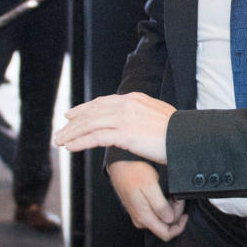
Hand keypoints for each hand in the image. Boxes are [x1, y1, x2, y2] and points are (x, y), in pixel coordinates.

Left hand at [54, 92, 174, 163]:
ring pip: (90, 124)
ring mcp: (124, 119)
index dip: (86, 108)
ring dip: (72, 133)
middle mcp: (126, 105)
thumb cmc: (176, 131)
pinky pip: (95, 137)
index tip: (73, 114)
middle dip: (74, 121)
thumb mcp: (157, 114)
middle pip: (93, 111)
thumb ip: (142, 113)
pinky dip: (80, 142)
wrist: (186, 138)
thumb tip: (136, 120)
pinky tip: (71, 147)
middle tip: (61, 129)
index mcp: (134, 99)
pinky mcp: (124, 134)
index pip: (103, 102)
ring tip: (60, 141)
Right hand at [108, 160, 186, 239]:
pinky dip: (164, 205)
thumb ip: (160, 205)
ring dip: (170, 208)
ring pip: (162, 219)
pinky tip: (165, 195)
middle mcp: (141, 220)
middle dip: (176, 212)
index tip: (186, 214)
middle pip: (166, 226)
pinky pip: (156, 213)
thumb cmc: (134, 173)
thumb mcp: (150, 186)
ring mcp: (140, 215)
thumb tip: (170, 219)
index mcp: (144, 217)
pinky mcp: (140, 210)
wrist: (120, 167)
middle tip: (178, 197)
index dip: (179, 226)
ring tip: (171, 194)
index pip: (166, 234)